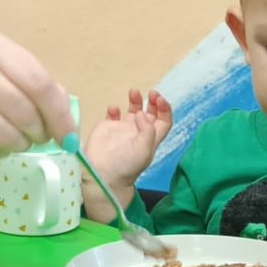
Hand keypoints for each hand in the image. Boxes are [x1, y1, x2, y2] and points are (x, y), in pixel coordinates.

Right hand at [0, 28, 74, 159]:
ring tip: (17, 141)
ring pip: (2, 133)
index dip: (58, 113)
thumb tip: (65, 114)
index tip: (68, 134)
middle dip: (39, 132)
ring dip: (18, 145)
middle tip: (40, 138)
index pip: (36, 81)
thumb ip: (31, 83)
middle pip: (22, 109)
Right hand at [79, 89, 172, 219]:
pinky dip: (114, 109)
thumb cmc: (125, 166)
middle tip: (151, 93)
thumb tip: (141, 113)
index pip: (164, 121)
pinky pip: (114, 114)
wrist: (102, 174)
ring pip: (134, 111)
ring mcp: (124, 130)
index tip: (159, 99)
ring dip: (136, 100)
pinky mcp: (109, 128)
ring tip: (134, 92)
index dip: (165, 109)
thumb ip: (147, 130)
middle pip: (151, 114)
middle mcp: (139, 133)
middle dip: (153, 102)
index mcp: (151, 139)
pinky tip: (113, 109)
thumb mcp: (144, 150)